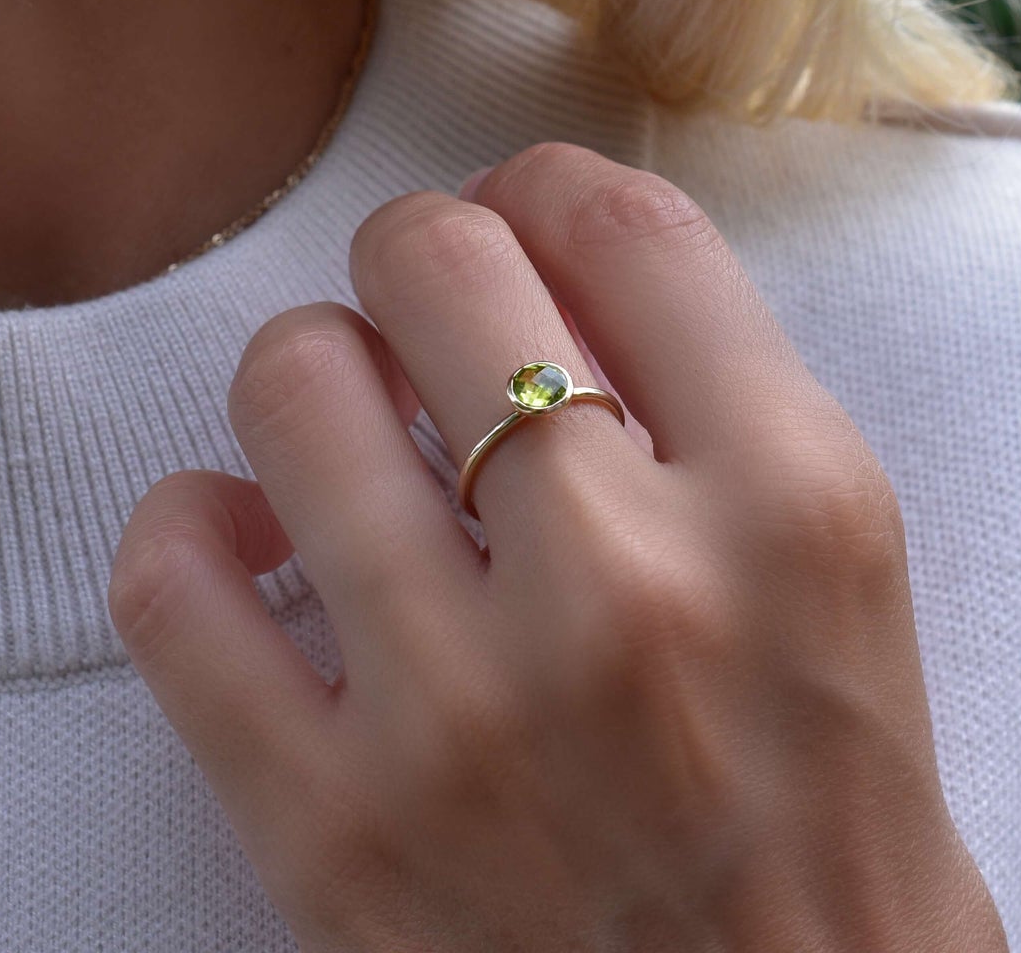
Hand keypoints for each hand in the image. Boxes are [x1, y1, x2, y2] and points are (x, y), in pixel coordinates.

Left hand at [109, 143, 1007, 951]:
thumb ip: (720, 386)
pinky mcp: (333, 834)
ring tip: (355, 421)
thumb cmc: (835, 803)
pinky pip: (174, 584)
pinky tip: (256, 542)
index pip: (624, 224)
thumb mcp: (846, 559)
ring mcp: (465, 715)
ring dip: (315, 368)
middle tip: (435, 307)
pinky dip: (193, 526)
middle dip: (425, 251)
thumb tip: (551, 245)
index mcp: (792, 507)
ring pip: (294, 383)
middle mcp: (631, 591)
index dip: (550, 186)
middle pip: (443, 263)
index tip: (526, 217)